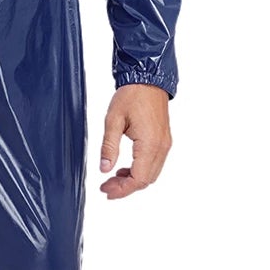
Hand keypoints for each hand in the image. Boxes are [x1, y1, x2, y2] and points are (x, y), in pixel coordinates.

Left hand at [98, 83, 171, 199]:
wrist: (148, 79)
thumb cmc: (132, 95)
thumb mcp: (113, 120)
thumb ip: (108, 146)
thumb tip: (104, 169)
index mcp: (149, 143)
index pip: (138, 178)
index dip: (122, 189)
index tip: (106, 190)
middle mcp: (161, 147)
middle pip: (146, 180)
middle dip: (126, 188)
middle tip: (106, 187)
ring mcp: (165, 144)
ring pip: (151, 174)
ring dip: (133, 180)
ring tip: (113, 178)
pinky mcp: (164, 141)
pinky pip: (154, 164)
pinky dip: (140, 171)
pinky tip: (125, 168)